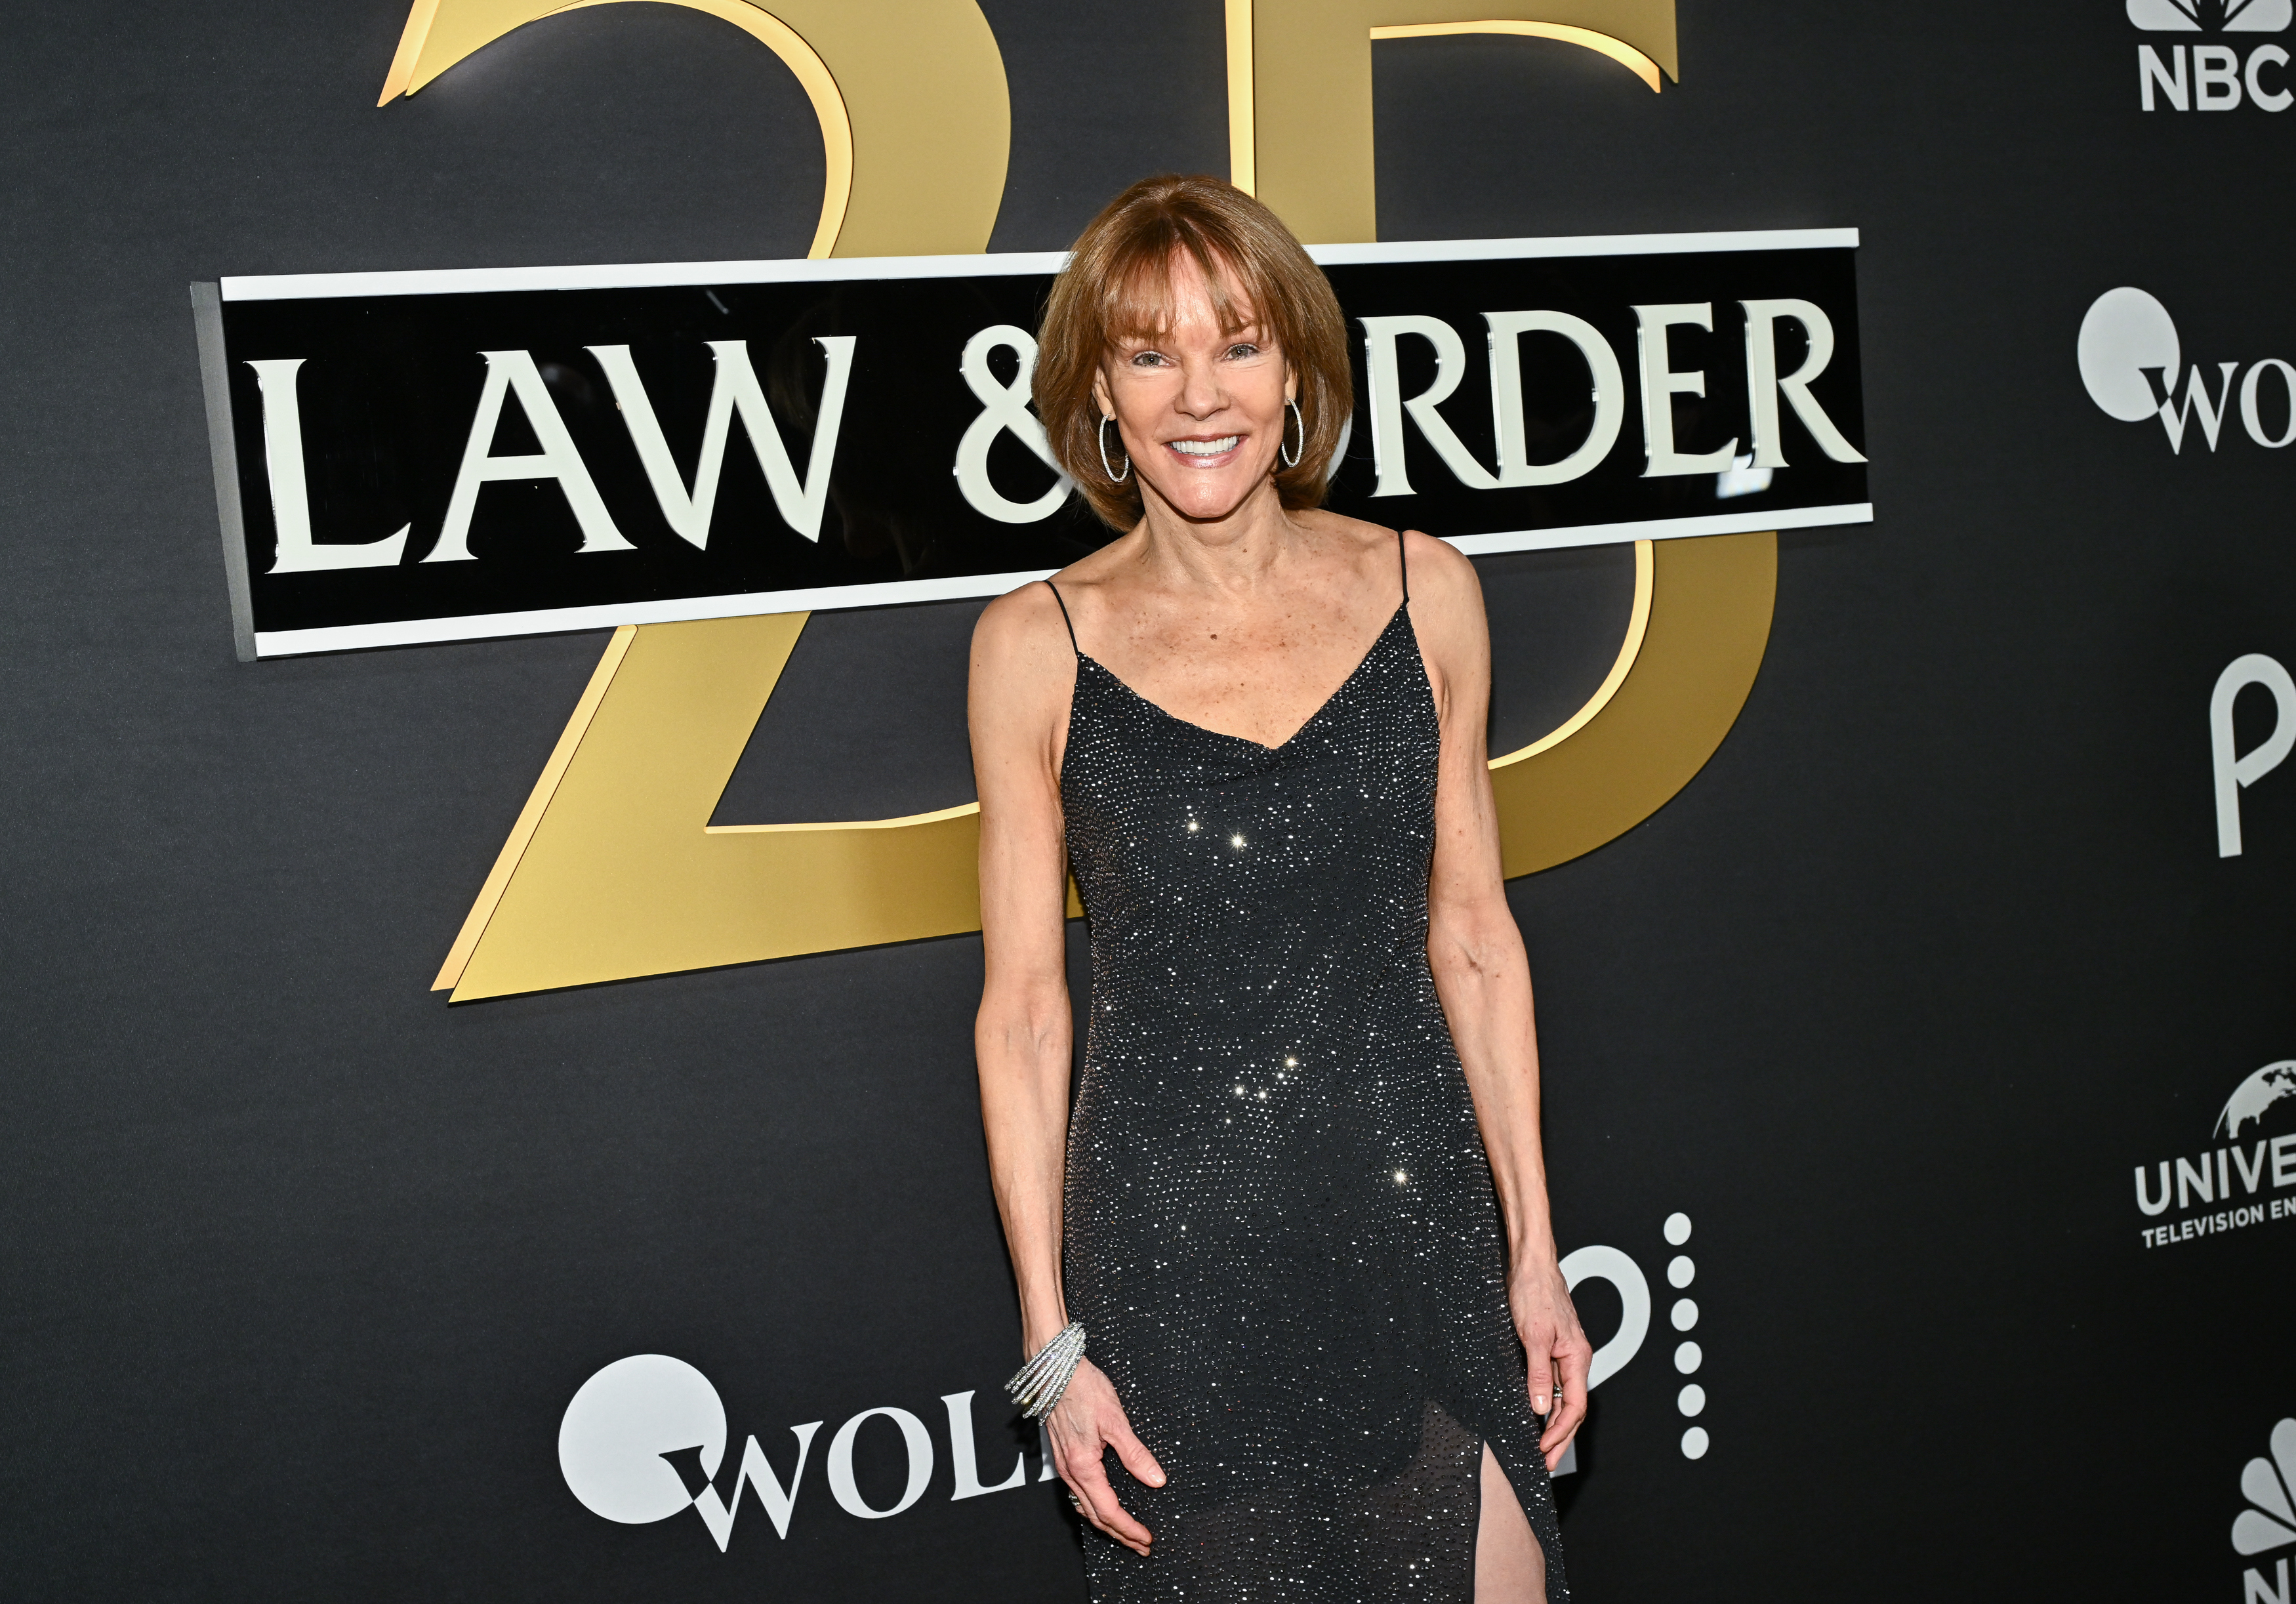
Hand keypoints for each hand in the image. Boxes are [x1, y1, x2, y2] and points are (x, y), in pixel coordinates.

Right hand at [1044, 1358, 1165, 1554]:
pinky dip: (1093, 1507)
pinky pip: (1077, 1493)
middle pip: (1096, 1516)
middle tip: (1141, 1545)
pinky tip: (1102, 1505)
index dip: (1129, 1529)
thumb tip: (1156, 1479)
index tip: (1147, 1539)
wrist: (1054, 1369)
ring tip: (1126, 1532)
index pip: (1109, 1511)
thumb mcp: (1115, 1420)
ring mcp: (1064, 1465)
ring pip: (1085, 1507)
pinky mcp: (1063, 1456)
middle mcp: (1070, 1471)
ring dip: (1107, 1523)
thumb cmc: (1082, 1388)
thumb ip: (1135, 1454)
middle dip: (1120, 1534)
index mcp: (1083, 1466)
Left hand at [1508, 1260, 1592, 1471]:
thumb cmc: (1535, 1292)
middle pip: (1573, 1409)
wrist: (1530, 1264)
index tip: (1543, 1450)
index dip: (1560, 1433)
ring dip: (1554, 1425)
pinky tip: (1537, 1415)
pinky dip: (1548, 1404)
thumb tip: (1541, 1407)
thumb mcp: (1533, 1335)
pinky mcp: (1551, 1348)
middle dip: (1560, 1439)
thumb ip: (1538, 1373)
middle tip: (1545, 1463)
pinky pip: (1555, 1384)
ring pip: (1564, 1398)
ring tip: (1541, 1447)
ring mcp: (1564, 1354)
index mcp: (1578, 1357)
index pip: (1575, 1407)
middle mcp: (1575, 1358)